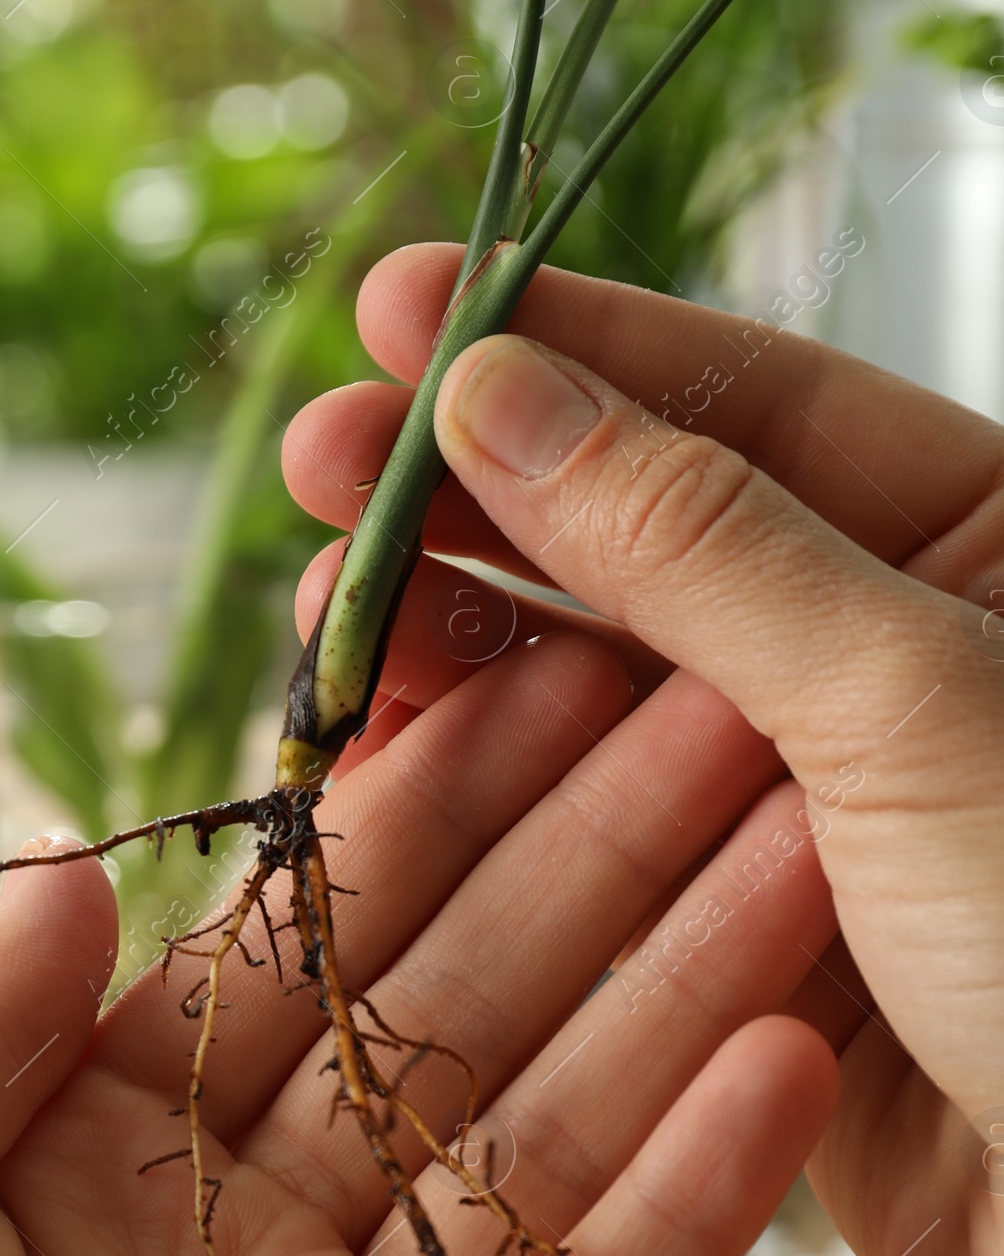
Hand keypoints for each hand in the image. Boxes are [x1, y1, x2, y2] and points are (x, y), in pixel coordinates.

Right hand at [286, 246, 1003, 1255]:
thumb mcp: (905, 701)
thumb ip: (695, 545)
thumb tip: (499, 389)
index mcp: (989, 543)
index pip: (748, 400)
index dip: (566, 347)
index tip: (401, 306)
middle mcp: (900, 659)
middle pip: (650, 541)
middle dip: (478, 499)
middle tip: (319, 464)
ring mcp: (821, 810)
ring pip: (606, 699)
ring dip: (467, 651)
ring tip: (331, 615)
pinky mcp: (756, 949)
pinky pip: (600, 845)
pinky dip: (497, 799)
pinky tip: (392, 751)